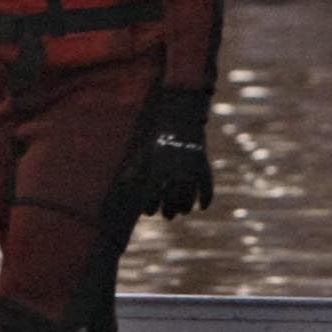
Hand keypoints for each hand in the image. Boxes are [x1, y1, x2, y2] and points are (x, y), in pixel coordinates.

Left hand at [128, 87, 214, 219]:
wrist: (181, 115)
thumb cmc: (159, 133)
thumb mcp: (145, 148)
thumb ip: (136, 166)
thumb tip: (124, 180)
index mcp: (157, 167)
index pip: (152, 195)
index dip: (150, 206)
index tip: (149, 212)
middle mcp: (174, 170)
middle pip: (171, 199)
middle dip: (169, 211)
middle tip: (167, 216)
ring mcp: (191, 168)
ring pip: (189, 196)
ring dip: (186, 207)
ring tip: (183, 212)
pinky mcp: (203, 164)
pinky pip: (207, 186)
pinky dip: (206, 198)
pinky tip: (202, 207)